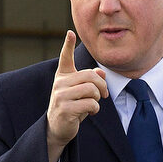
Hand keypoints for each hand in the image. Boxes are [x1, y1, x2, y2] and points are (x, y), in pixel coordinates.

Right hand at [46, 31, 106, 161]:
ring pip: (91, 89)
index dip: (68, 45)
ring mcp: (61, 96)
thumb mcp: (82, 92)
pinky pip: (90, 103)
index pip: (65, 58)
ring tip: (94, 104)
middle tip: (104, 95)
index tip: (70, 33)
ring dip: (98, 98)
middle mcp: (60, 83)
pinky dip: (95, 109)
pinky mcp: (65, 108)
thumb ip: (91, 81)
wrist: (58, 128)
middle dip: (102, 86)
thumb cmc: (72, 107)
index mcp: (63, 76)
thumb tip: (101, 73)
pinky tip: (90, 112)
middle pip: (90, 76)